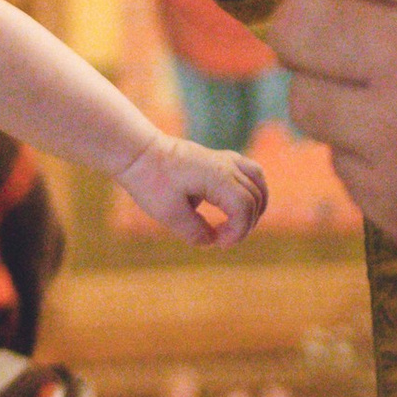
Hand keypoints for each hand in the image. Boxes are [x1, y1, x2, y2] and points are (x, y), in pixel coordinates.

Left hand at [119, 138, 267, 248]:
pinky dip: (250, 190)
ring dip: (255, 205)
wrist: (138, 152)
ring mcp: (224, 159)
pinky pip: (248, 172)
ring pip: (257, 181)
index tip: (219, 244)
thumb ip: (194, 231)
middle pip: (255, 197)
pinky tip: (235, 207)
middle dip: (245, 224)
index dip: (238, 231)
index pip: (245, 207)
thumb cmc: (150, 180)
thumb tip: (212, 241)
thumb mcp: (169, 214)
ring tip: (239, 225)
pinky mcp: (218, 159)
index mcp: (217, 176)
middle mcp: (226, 165)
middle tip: (222, 240)